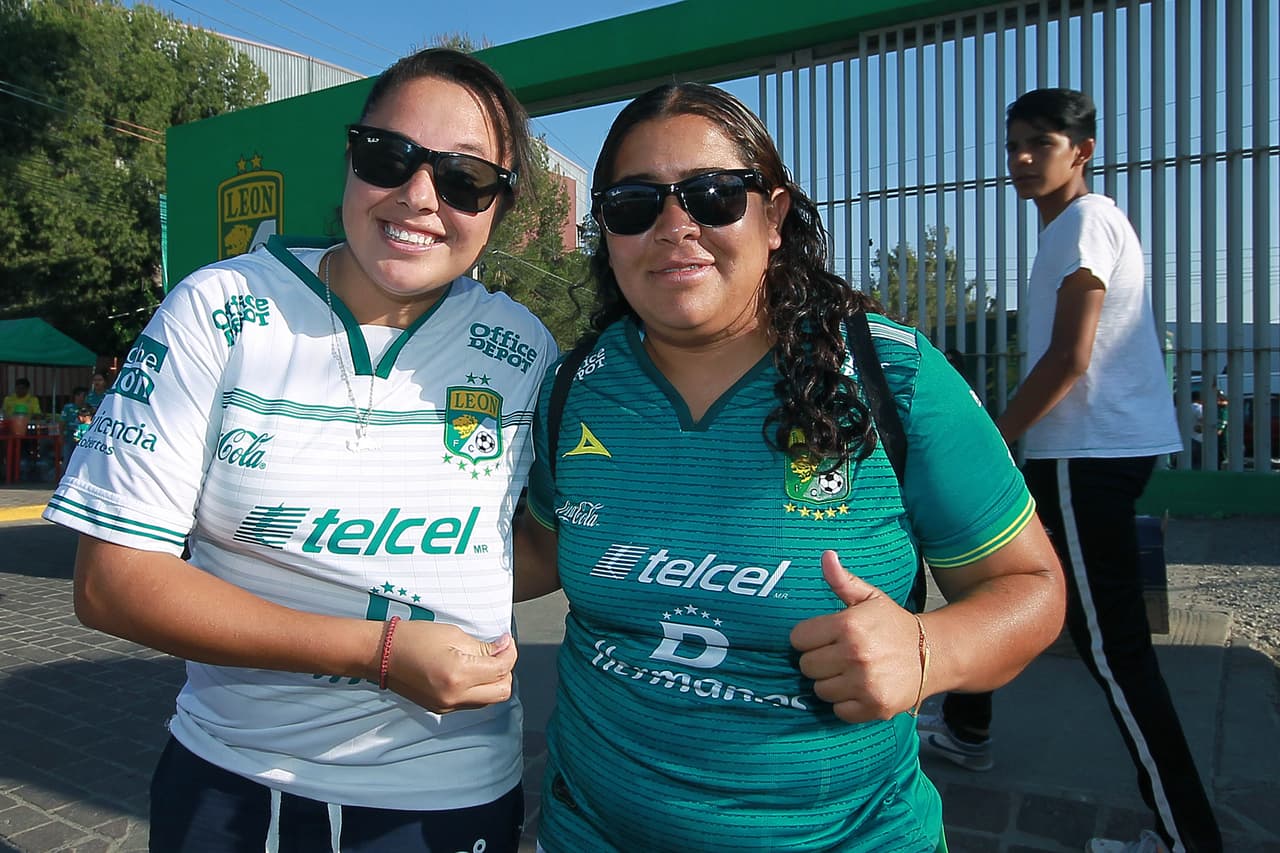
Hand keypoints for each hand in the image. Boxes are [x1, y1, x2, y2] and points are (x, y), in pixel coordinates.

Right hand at [384, 620, 517, 712]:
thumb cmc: (413, 638)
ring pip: (488, 700)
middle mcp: (454, 696)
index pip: (501, 669)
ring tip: (485, 660)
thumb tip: (503, 650)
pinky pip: (471, 702)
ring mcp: (447, 706)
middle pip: (501, 692)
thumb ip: (482, 647)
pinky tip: (471, 671)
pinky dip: (478, 688)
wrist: (380, 655)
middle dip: (506, 671)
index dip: (509, 652)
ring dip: (493, 681)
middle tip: (499, 652)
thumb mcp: (453, 635)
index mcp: (458, 674)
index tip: (506, 641)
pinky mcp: (440, 709)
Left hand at [789, 550, 922, 722]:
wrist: (932, 654)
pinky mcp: (874, 707)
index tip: (823, 637)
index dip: (809, 637)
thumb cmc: (893, 625)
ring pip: (820, 690)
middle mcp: (855, 655)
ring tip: (849, 672)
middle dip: (819, 660)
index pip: (798, 639)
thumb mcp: (870, 598)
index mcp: (848, 625)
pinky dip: (845, 704)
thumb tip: (825, 556)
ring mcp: (865, 684)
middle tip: (838, 655)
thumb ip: (842, 580)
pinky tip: (859, 689)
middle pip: (806, 666)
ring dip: (831, 683)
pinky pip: (838, 710)